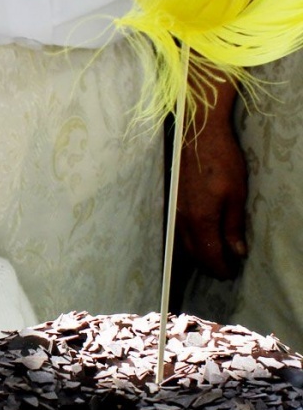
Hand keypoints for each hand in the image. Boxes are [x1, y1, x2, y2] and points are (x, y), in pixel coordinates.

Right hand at [175, 74, 247, 279]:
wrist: (196, 135)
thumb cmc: (221, 161)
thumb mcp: (236, 194)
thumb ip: (234, 225)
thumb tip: (237, 252)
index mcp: (201, 220)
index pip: (209, 255)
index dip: (220, 268)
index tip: (231, 274)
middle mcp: (183, 220)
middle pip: (193, 253)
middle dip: (208, 264)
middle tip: (223, 269)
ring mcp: (174, 211)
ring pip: (184, 242)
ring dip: (198, 253)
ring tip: (212, 256)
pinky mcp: (172, 202)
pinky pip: (179, 230)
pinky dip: (189, 240)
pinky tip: (198, 237)